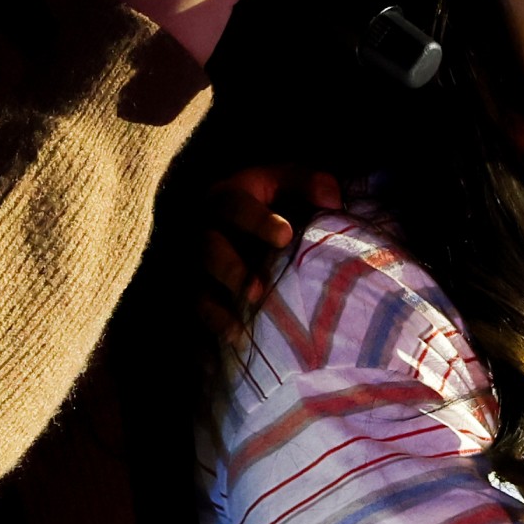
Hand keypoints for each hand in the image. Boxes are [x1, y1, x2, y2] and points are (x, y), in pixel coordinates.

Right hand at [196, 165, 346, 352]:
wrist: (226, 219)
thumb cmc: (266, 200)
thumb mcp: (282, 181)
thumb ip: (306, 182)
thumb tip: (332, 198)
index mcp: (224, 197)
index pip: (234, 206)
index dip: (257, 221)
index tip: (285, 236)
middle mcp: (201, 230)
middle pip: (207, 249)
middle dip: (231, 269)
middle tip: (259, 291)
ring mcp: (192, 265)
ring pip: (195, 286)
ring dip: (216, 308)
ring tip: (241, 328)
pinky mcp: (191, 292)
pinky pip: (194, 313)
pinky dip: (213, 328)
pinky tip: (233, 343)